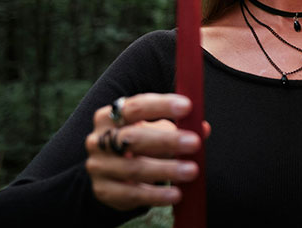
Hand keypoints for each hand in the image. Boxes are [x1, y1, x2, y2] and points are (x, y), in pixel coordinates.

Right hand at [85, 93, 209, 210]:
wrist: (111, 172)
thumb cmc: (139, 143)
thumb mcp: (154, 130)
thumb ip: (177, 127)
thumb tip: (202, 128)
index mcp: (110, 116)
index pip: (136, 106)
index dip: (162, 105)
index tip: (188, 106)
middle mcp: (98, 139)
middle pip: (133, 138)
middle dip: (166, 140)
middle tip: (194, 143)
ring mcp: (99, 166)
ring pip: (134, 168)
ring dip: (166, 169)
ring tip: (192, 171)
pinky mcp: (104, 191)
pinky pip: (132, 194)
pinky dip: (156, 195)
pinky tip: (176, 194)